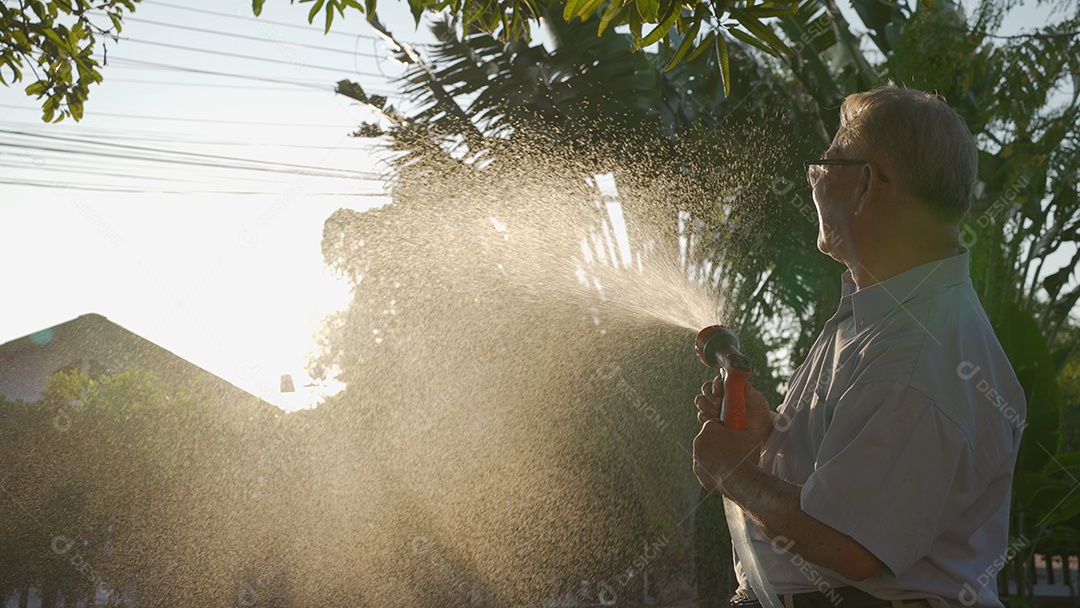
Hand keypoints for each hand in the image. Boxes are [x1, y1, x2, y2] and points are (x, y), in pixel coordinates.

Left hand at [692, 377, 772, 495]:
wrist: (740, 480)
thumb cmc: (745, 455)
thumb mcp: (752, 434)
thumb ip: (746, 427)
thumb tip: (748, 424)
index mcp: (709, 428)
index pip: (714, 424)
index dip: (724, 429)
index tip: (731, 434)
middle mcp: (698, 441)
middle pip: (708, 439)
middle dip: (718, 442)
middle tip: (732, 449)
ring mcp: (697, 458)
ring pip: (706, 454)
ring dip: (715, 456)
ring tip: (730, 462)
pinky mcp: (699, 472)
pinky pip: (706, 468)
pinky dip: (713, 469)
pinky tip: (725, 471)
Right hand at [694, 376, 773, 443]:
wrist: (759, 427)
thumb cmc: (758, 409)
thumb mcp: (758, 400)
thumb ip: (751, 392)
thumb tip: (745, 384)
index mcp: (729, 385)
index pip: (717, 380)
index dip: (715, 384)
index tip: (718, 392)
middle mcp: (719, 393)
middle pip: (706, 389)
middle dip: (710, 396)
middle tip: (718, 405)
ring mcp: (714, 405)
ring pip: (701, 400)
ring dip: (705, 406)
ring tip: (716, 413)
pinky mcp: (711, 417)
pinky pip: (702, 415)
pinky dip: (704, 417)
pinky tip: (711, 420)